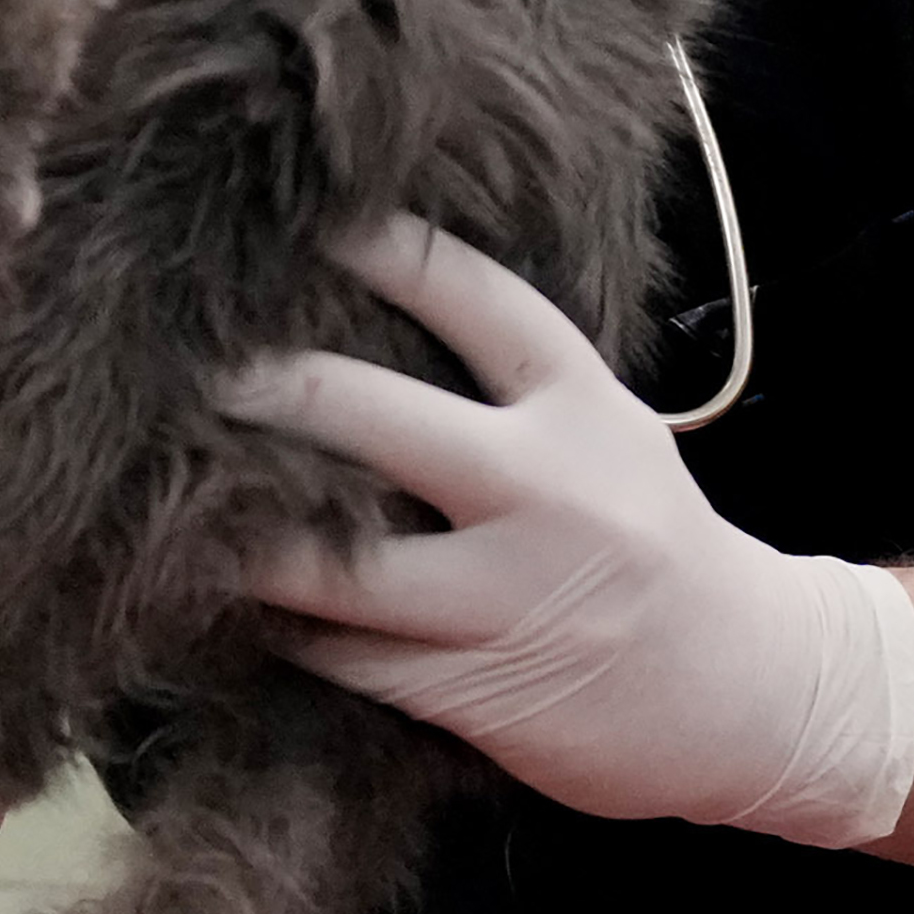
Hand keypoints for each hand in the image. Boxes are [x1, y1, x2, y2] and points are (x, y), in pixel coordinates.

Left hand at [230, 217, 913, 847]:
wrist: (758, 693)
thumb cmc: (654, 545)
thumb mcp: (611, 436)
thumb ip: (512, 384)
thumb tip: (364, 310)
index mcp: (585, 408)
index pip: (473, 302)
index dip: (382, 253)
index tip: (298, 219)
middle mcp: (548, 493)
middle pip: (374, 421)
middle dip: (267, 390)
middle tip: (173, 367)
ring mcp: (509, 598)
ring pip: (335, 564)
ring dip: (240, 535)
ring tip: (155, 499)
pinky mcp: (474, 689)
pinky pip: (341, 655)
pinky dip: (274, 629)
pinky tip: (210, 600)